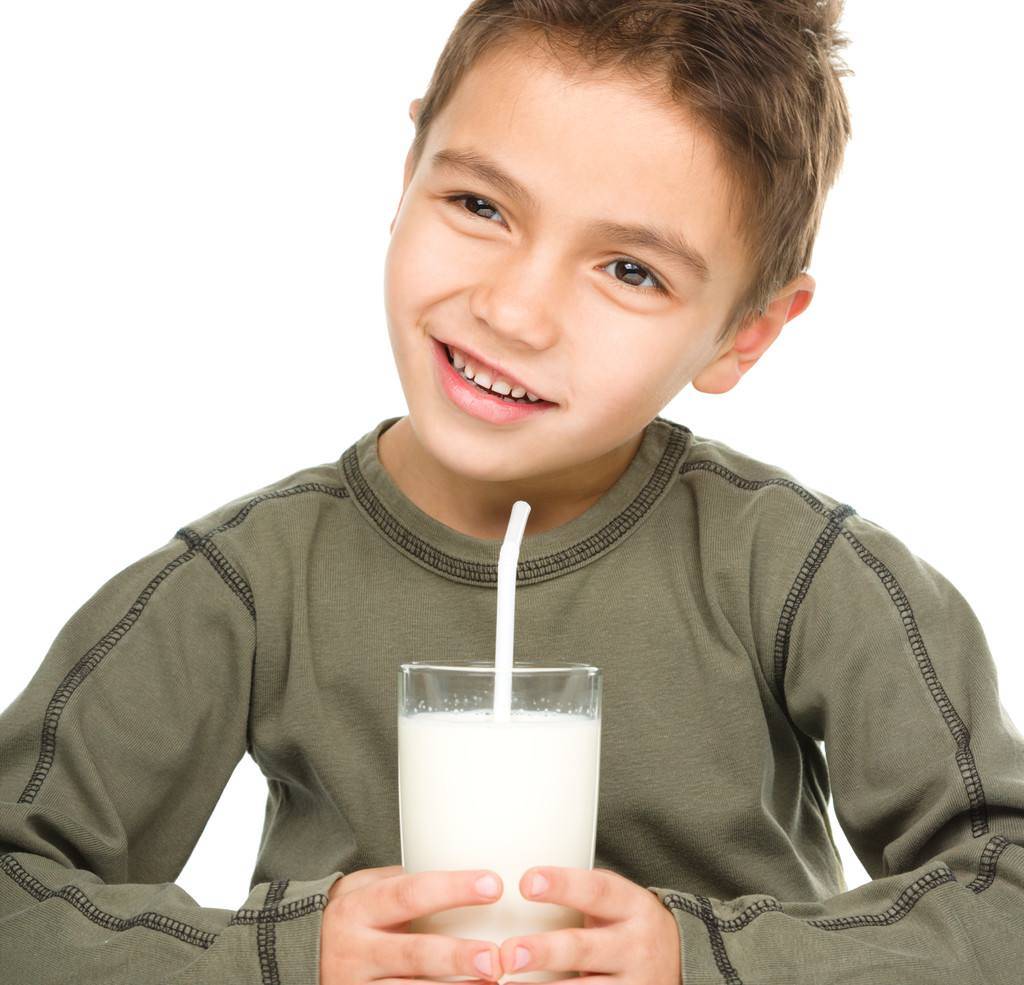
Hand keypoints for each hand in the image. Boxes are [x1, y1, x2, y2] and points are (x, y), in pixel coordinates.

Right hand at [319, 864, 505, 983]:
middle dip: (455, 957)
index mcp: (359, 909)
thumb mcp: (358, 888)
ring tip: (493, 983)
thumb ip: (396, 880)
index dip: (453, 889)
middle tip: (494, 957)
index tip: (493, 884)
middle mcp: (358, 951)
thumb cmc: (342, 917)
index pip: (410, 894)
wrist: (290, 958)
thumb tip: (450, 866)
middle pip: (413, 954)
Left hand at [498, 866, 681, 983]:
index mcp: (631, 906)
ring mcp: (633, 983)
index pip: (596, 890)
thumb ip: (582, 892)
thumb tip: (524, 880)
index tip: (527, 882)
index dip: (562, 885)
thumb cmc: (628, 923)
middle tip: (509, 952)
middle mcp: (634, 946)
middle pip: (584, 948)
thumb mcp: (618, 900)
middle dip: (544, 951)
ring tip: (506, 983)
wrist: (680, 961)